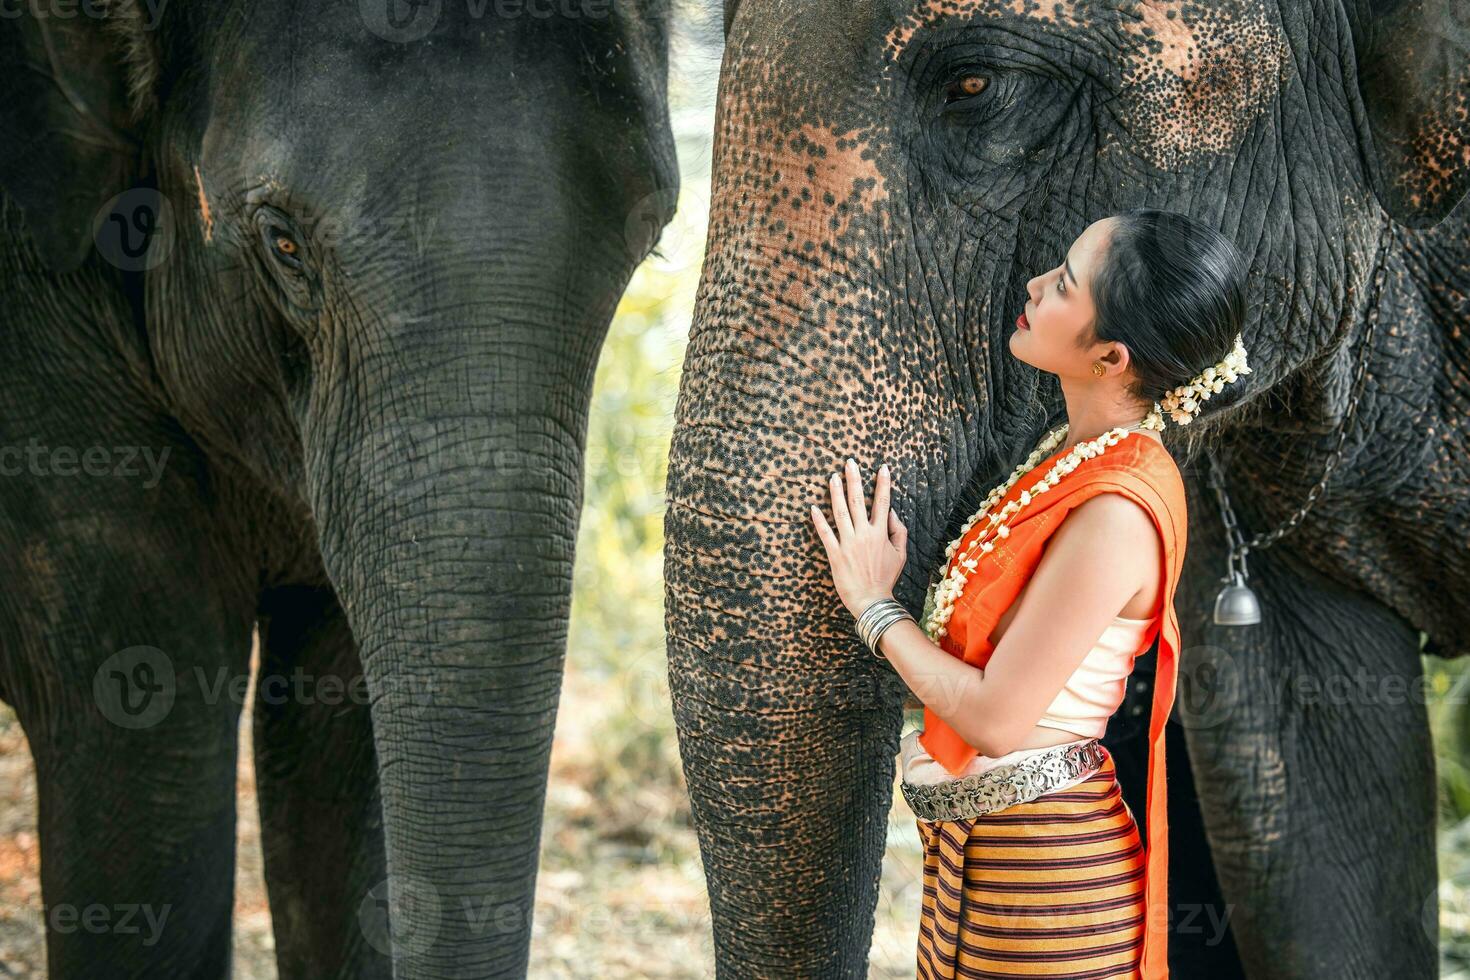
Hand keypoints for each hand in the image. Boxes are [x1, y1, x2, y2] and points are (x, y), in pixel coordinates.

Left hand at [811, 458, 907, 618]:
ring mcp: (848, 543)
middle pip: (858, 501)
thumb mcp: (900, 554)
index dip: (882, 484)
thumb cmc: (886, 577)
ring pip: (840, 513)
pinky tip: (813, 507)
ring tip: (833, 477)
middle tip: (849, 463)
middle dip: (854, 480)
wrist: (872, 600)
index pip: (882, 502)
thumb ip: (898, 531)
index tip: (882, 468)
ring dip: (836, 493)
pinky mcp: (835, 554)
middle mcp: (864, 535)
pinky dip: (819, 520)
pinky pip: (825, 534)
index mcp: (880, 533)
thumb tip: (890, 512)